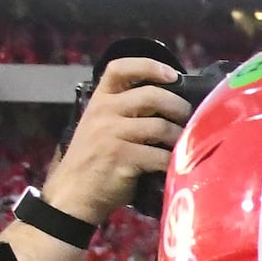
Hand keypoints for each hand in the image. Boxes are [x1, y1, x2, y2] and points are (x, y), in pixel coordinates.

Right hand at [45, 58, 190, 225]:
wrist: (73, 194)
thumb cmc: (94, 160)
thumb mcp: (101, 126)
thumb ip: (126, 111)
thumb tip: (171, 101)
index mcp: (99, 101)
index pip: (119, 68)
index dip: (148, 66)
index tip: (172, 75)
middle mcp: (103, 113)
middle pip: (152, 95)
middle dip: (178, 107)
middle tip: (187, 118)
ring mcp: (111, 135)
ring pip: (161, 126)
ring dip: (180, 137)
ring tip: (183, 144)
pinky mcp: (122, 159)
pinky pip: (160, 155)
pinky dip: (172, 161)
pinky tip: (175, 165)